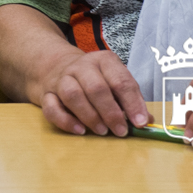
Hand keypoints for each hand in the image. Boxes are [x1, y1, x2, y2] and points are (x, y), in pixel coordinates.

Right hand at [31, 47, 148, 137]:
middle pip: (96, 88)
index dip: (133, 103)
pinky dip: (66, 121)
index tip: (140, 122)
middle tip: (120, 131)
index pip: (121, 81)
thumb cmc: (93, 78)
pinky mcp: (46, 93)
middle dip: (110, 112)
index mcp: (104, 61)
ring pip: (72, 95)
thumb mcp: (114, 80)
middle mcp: (82, 67)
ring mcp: (62, 79)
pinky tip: (79, 130)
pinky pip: (51, 107)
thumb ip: (130, 99)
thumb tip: (146, 120)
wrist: (56, 65)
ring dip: (90, 116)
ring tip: (102, 131)